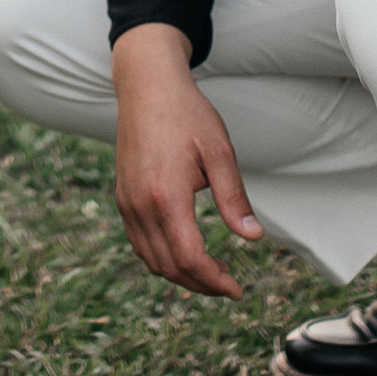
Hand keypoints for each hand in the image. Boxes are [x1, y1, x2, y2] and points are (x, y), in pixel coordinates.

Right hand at [113, 26, 263, 298]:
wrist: (147, 86)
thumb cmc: (187, 114)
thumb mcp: (219, 152)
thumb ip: (234, 198)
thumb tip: (253, 237)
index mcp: (166, 196)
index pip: (189, 258)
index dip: (214, 281)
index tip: (237, 289)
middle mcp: (141, 205)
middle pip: (169, 267)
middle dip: (201, 284)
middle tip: (229, 284)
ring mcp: (127, 203)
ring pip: (151, 259)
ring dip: (181, 274)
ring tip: (211, 271)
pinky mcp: (123, 197)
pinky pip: (140, 243)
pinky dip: (162, 258)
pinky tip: (185, 251)